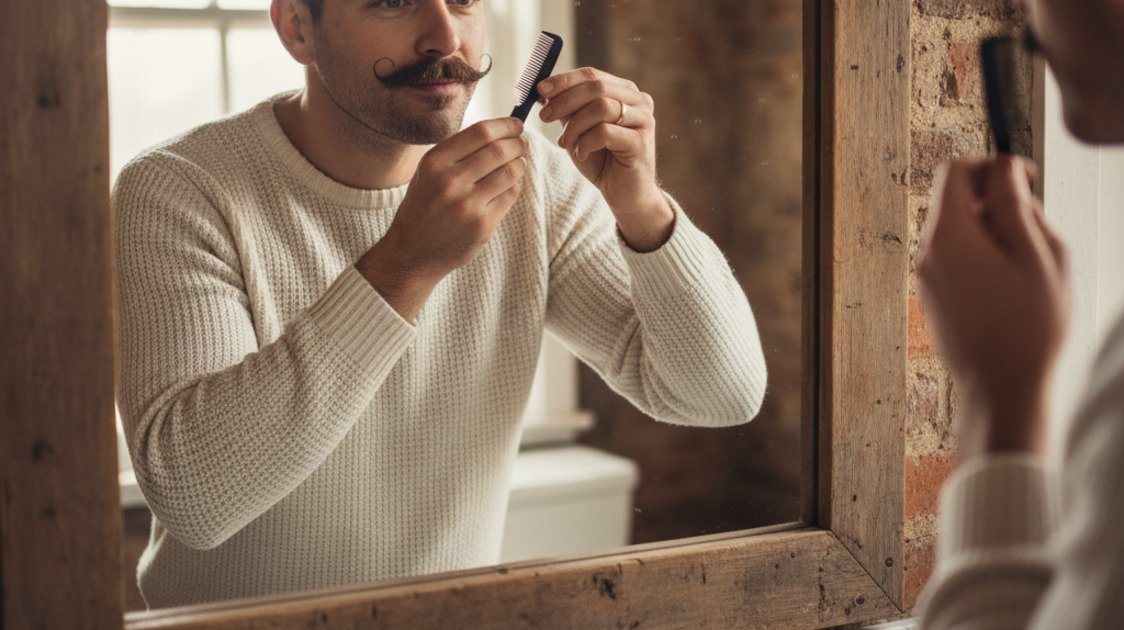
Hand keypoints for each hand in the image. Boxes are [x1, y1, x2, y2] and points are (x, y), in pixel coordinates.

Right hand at [357, 118, 528, 319]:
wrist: (411, 252)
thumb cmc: (423, 207)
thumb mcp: (428, 172)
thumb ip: (458, 152)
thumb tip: (500, 132)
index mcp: (435, 162)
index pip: (481, 132)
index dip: (505, 125)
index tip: (516, 125)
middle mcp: (450, 181)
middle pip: (499, 150)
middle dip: (517, 144)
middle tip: (522, 144)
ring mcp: (467, 205)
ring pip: (510, 172)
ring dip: (520, 164)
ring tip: (519, 162)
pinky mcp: (482, 225)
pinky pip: (510, 195)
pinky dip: (516, 185)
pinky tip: (511, 183)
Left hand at [537, 68, 672, 250]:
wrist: (625, 195)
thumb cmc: (602, 161)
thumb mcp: (579, 129)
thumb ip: (568, 109)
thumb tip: (543, 89)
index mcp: (625, 92)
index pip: (592, 75)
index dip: (563, 81)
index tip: (539, 90)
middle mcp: (639, 101)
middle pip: (596, 87)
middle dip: (564, 101)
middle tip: (544, 117)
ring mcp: (643, 121)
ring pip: (601, 107)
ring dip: (575, 125)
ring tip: (565, 143)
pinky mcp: (640, 143)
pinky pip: (605, 132)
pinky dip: (585, 142)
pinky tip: (581, 153)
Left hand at [917, 156, 1068, 455]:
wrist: (1000, 388)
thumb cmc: (1029, 326)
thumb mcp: (1037, 254)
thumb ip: (1016, 203)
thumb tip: (1003, 166)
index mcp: (949, 236)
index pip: (955, 170)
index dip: (993, 165)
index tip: (1026, 180)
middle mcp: (927, 252)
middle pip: (957, 198)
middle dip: (999, 202)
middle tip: (1036, 234)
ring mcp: (927, 275)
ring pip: (962, 229)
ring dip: (996, 232)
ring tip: (1028, 269)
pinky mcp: (933, 294)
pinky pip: (958, 256)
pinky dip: (985, 256)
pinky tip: (1012, 289)